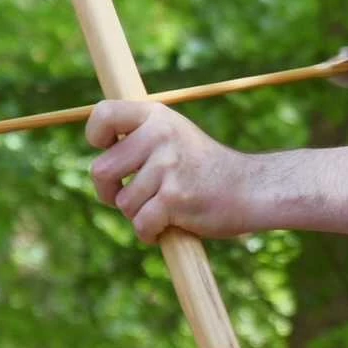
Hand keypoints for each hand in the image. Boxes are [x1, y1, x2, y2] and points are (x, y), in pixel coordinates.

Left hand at [86, 100, 255, 243]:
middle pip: (101, 170)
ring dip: (138, 214)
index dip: (96, 136)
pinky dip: (150, 233)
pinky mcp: (174, 197)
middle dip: (109, 192)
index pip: (104, 114)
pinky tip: (167, 227)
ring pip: (123, 203)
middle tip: (128, 197)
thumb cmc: (206, 169)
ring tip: (164, 208)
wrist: (251, 189)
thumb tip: (100, 152)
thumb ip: (141, 138)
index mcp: (157, 117)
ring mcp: (167, 166)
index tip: (109, 150)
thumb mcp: (176, 136)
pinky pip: (141, 224)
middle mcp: (160, 135)